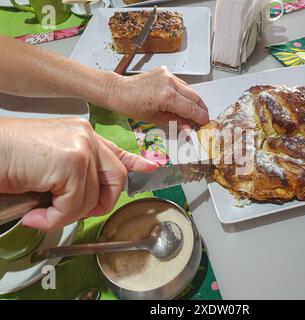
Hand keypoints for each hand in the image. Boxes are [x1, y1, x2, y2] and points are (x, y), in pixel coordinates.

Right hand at [0, 118, 157, 230]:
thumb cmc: (9, 158)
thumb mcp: (49, 163)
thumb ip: (76, 174)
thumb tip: (90, 195)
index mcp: (82, 136)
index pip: (117, 151)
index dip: (135, 162)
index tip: (149, 168)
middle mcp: (86, 137)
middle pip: (116, 180)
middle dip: (98, 205)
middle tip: (69, 211)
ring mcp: (81, 148)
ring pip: (93, 198)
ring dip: (66, 214)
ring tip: (41, 210)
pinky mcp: (71, 162)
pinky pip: (74, 204)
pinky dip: (55, 217)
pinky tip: (36, 213)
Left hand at [107, 67, 208, 129]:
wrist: (118, 90)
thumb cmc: (131, 106)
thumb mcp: (156, 119)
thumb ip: (176, 122)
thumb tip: (189, 128)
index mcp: (167, 96)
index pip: (192, 108)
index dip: (201, 118)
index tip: (205, 124)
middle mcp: (170, 83)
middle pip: (195, 97)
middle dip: (201, 109)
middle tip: (202, 119)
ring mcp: (168, 75)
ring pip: (190, 90)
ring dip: (193, 101)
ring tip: (192, 113)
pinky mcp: (166, 71)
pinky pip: (181, 84)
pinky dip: (184, 93)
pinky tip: (181, 102)